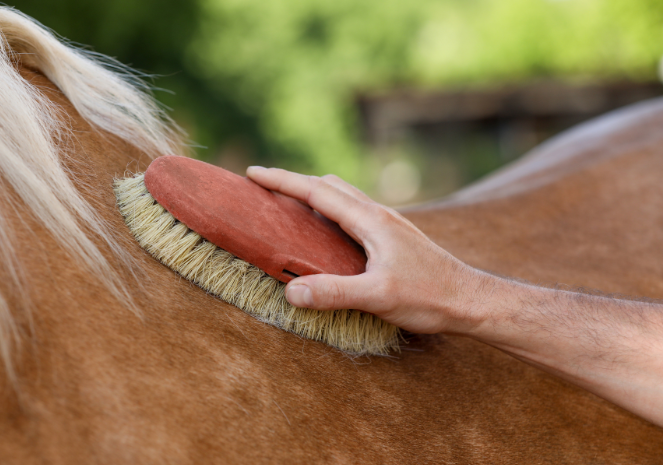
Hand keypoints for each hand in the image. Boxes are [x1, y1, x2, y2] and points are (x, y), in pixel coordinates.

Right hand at [246, 166, 485, 334]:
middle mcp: (379, 214)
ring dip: (313, 193)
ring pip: (343, 196)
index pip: (317, 192)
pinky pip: (353, 211)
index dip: (283, 181)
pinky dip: (330, 209)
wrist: (471, 300)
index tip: (253, 173)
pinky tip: (327, 230)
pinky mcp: (393, 236)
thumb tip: (290, 290)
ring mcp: (388, 224)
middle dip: (293, 182)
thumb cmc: (430, 297)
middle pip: (328, 186)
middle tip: (264, 188)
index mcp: (371, 220)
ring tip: (289, 204)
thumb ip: (334, 292)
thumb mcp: (378, 296)